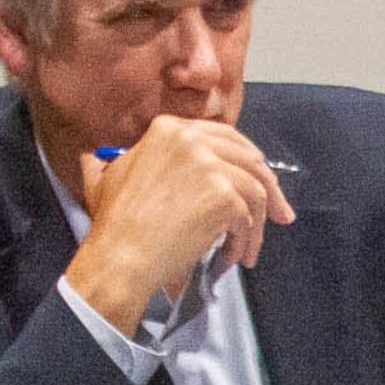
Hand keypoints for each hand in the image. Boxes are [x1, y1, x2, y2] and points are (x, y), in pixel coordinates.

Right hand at [63, 115, 294, 331]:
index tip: (260, 176)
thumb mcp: (112, 174)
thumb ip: (129, 158)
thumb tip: (105, 155)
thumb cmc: (115, 223)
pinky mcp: (224, 196)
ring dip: (259, 224)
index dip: (248, 158)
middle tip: (279, 214)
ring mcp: (210, 166)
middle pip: (250, 161)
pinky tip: (233, 255)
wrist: (120, 254)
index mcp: (169, 130)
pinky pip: (249, 220)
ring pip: (256, 191)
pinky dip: (246, 241)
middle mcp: (191, 140)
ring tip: (250, 248)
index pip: (226, 137)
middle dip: (270, 190)